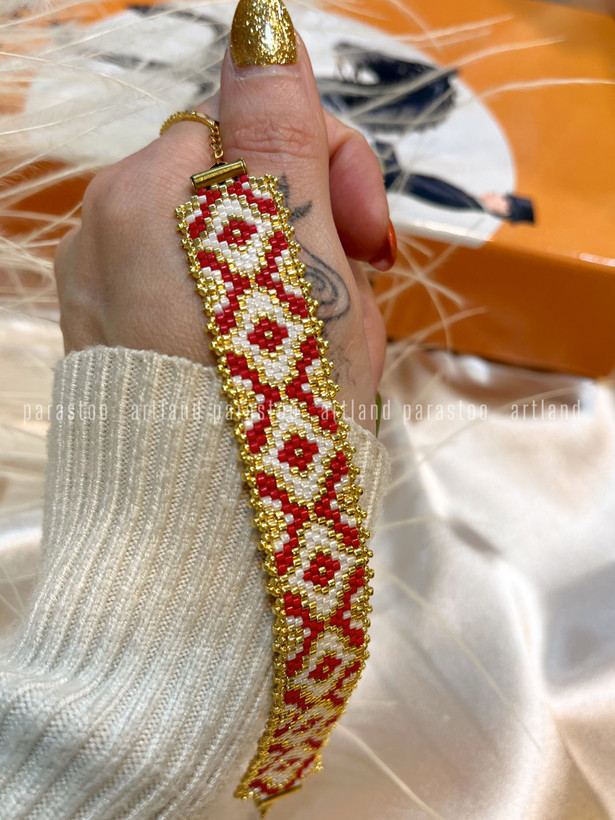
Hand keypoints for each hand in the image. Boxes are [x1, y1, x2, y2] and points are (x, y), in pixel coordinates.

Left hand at [54, 20, 392, 431]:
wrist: (206, 538)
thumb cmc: (273, 407)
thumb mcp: (303, 261)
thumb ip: (282, 140)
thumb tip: (261, 27)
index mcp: (144, 198)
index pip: (253, 128)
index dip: (330, 174)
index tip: (372, 242)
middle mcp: (105, 232)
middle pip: (237, 184)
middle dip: (312, 228)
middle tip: (358, 292)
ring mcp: (104, 290)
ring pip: (228, 243)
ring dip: (290, 275)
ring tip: (322, 345)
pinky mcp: (120, 340)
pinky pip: (199, 294)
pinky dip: (247, 312)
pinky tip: (274, 362)